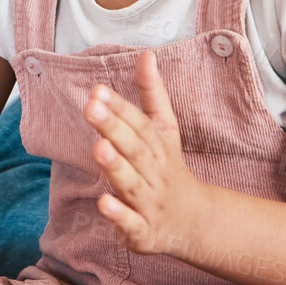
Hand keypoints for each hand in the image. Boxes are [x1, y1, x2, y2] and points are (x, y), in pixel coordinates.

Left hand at [86, 52, 205, 256]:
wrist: (194, 221)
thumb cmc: (168, 168)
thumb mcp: (165, 130)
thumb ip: (152, 93)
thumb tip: (146, 54)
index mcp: (158, 147)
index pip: (139, 125)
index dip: (120, 108)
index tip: (97, 90)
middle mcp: (155, 172)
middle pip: (135, 150)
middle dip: (114, 129)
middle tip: (92, 109)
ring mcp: (149, 202)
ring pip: (132, 184)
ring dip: (116, 167)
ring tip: (98, 147)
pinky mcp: (143, 230)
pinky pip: (132, 223)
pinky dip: (118, 215)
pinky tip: (102, 203)